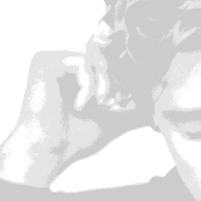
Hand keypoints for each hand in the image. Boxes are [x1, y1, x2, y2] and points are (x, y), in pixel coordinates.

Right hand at [0, 51, 143, 186]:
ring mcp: (51, 58)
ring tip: (95, 103)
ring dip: (100, 80)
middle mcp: (60, 60)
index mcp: (72, 70)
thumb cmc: (74, 136)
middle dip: (110, 77)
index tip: (118, 95)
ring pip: (91, 52)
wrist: (52, 150)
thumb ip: (131, 108)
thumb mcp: (112, 119)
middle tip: (106, 101)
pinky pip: (79, 61)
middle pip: (99, 50)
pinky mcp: (44, 61)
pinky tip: (80, 104)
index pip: (102, 54)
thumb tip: (156, 103)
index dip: (116, 69)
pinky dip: (87, 84)